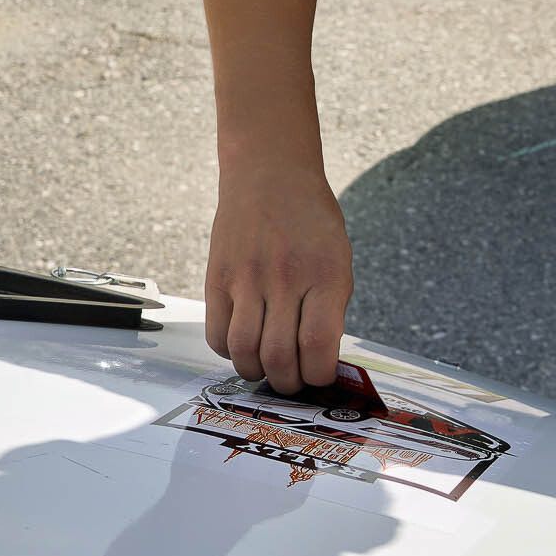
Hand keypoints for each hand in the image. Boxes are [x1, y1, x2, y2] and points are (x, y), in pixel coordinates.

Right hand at [205, 163, 353, 392]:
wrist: (270, 173)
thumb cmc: (310, 218)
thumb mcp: (338, 257)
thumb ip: (330, 306)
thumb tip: (319, 359)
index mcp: (325, 274)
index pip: (319, 347)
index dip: (319, 376)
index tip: (319, 376)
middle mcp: (285, 278)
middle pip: (279, 358)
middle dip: (288, 383)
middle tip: (292, 379)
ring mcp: (247, 278)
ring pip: (244, 353)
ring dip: (257, 372)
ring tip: (267, 366)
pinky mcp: (218, 278)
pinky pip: (217, 335)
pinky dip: (230, 352)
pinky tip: (244, 342)